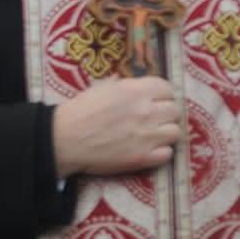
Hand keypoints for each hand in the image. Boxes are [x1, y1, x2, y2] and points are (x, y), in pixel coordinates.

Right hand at [51, 77, 179, 177]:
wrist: (64, 140)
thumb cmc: (78, 112)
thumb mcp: (98, 89)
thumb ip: (118, 85)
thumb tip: (123, 81)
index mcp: (135, 90)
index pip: (167, 89)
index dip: (163, 95)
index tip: (156, 101)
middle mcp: (146, 111)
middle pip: (174, 110)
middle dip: (166, 114)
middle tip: (153, 120)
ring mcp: (147, 136)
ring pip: (175, 132)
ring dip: (165, 133)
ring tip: (152, 136)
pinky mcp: (143, 157)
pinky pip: (167, 154)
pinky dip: (160, 153)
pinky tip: (148, 150)